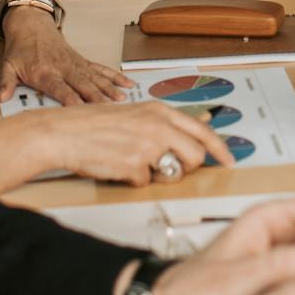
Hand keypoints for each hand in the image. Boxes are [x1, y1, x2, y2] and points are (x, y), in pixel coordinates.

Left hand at [0, 5, 131, 103]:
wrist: (31, 24)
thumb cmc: (20, 48)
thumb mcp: (7, 65)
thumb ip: (5, 82)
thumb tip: (1, 97)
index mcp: (44, 72)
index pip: (60, 89)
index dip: (71, 100)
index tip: (82, 111)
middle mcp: (63, 68)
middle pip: (83, 85)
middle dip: (97, 98)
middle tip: (110, 110)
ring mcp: (75, 63)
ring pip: (95, 77)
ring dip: (109, 88)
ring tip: (123, 100)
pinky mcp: (82, 61)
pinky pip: (100, 69)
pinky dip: (114, 77)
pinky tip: (126, 84)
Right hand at [20, 100, 234, 183]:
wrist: (64, 133)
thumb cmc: (96, 124)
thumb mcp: (138, 113)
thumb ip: (168, 121)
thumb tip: (203, 124)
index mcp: (160, 111)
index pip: (203, 131)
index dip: (220, 149)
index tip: (230, 161)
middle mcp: (158, 126)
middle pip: (195, 156)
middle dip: (187, 167)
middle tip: (169, 167)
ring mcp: (146, 147)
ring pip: (173, 172)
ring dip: (159, 174)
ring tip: (137, 163)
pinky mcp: (133, 166)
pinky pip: (145, 183)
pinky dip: (133, 180)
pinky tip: (117, 166)